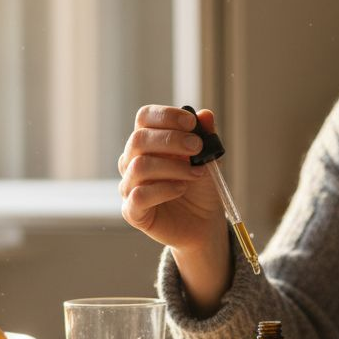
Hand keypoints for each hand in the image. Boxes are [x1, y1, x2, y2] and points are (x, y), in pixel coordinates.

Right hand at [118, 105, 230, 314]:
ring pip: (139, 166)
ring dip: (173, 167)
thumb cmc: (200, 188)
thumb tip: (205, 115)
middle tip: (197, 147)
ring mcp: (129, 186)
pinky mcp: (132, 211)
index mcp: (148, 143)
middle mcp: (132, 161)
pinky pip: (139, 195)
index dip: (166, 115)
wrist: (204, 223)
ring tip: (196, 174)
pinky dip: (164, 189)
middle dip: (171, 140)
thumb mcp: (209, 159)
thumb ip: (206, 137)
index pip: (144, 118)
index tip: (191, 123)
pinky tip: (181, 189)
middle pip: (139, 139)